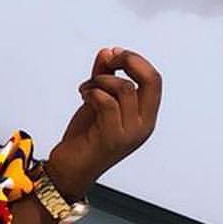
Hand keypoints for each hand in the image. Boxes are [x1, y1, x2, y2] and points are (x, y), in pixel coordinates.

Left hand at [47, 46, 161, 198]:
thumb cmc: (84, 138)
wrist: (67, 171)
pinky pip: (107, 103)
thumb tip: (107, 52)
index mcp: (146, 117)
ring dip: (101, 81)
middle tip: (107, 59)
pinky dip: (93, 93)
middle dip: (128, 61)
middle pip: (151, 79)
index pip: (154, 79)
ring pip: (125, 88)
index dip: (136, 61)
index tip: (113, 53)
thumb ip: (103, 78)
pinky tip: (83, 96)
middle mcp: (144, 126)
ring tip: (86, 89)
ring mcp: (130, 134)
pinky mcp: (111, 139)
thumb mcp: (96, 102)